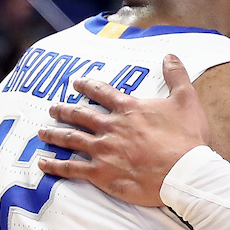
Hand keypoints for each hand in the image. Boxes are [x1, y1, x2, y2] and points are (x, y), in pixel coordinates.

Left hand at [37, 55, 210, 206]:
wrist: (185, 172)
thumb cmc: (187, 138)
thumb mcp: (186, 100)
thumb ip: (176, 76)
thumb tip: (170, 56)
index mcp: (128, 109)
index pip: (102, 92)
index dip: (87, 85)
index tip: (76, 83)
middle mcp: (111, 127)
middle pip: (80, 115)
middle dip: (64, 110)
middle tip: (52, 108)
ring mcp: (103, 151)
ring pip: (70, 139)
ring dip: (54, 134)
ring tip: (42, 132)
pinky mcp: (101, 174)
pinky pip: (72, 169)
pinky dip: (55, 165)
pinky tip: (43, 163)